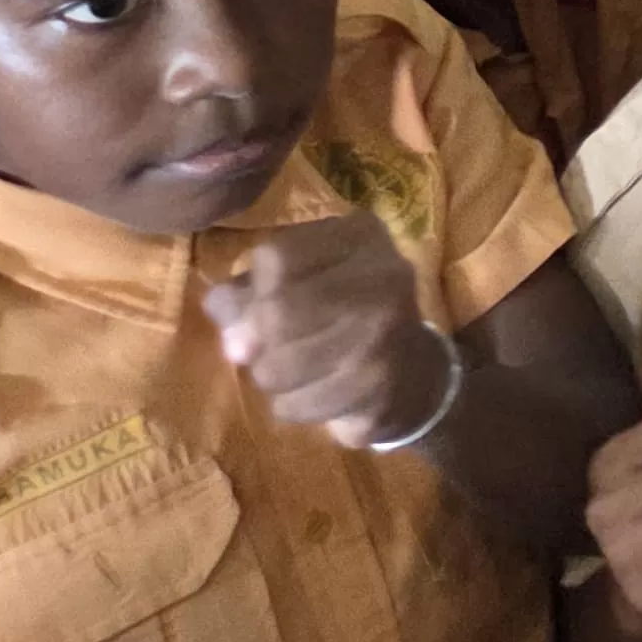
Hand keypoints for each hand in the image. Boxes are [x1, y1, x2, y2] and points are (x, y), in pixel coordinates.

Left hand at [198, 209, 449, 447]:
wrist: (411, 370)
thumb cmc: (339, 313)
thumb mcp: (295, 282)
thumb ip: (248, 292)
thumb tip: (230, 330)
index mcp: (361, 236)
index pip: (276, 256)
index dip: (255, 289)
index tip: (264, 303)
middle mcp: (385, 274)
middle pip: (276, 312)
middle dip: (258, 340)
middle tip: (269, 348)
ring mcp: (386, 331)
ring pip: (279, 366)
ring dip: (271, 377)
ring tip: (296, 369)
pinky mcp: (380, 384)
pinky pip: (298, 404)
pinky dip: (292, 406)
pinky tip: (315, 393)